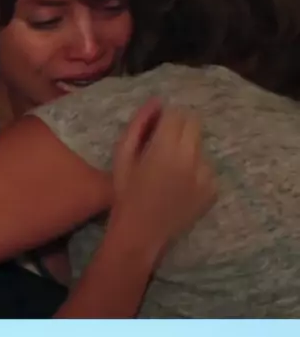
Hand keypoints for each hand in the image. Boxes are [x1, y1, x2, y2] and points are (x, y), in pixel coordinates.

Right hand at [111, 100, 216, 260]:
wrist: (141, 234)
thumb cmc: (126, 194)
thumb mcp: (122, 156)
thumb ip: (139, 124)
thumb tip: (156, 102)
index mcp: (165, 147)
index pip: (176, 113)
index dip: (166, 117)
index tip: (157, 127)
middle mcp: (190, 158)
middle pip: (194, 123)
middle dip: (180, 127)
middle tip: (165, 143)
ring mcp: (205, 175)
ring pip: (200, 145)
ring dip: (188, 148)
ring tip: (171, 169)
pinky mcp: (213, 190)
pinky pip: (206, 167)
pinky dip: (195, 170)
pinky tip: (180, 185)